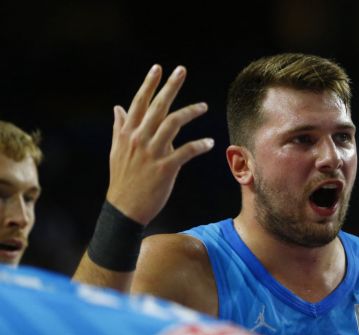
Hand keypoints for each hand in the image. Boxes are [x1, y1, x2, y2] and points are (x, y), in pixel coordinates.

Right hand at [106, 64, 213, 224]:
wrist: (124, 209)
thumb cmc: (123, 179)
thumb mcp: (117, 151)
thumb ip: (119, 127)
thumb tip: (117, 107)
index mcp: (128, 133)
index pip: (139, 103)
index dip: (149, 84)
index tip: (158, 68)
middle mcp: (139, 139)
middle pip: (157, 107)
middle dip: (170, 86)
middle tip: (181, 70)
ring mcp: (152, 153)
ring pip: (173, 123)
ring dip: (190, 112)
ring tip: (204, 106)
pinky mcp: (165, 168)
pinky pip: (186, 151)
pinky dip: (200, 145)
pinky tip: (210, 143)